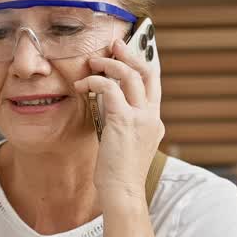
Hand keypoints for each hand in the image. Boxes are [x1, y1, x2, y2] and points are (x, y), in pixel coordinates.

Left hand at [73, 38, 164, 204]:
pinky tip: (82, 85)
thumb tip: (107, 101)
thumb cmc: (119, 173)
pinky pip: (109, 89)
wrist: (122, 192)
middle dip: (130, 54)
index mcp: (154, 122)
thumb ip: (122, 120)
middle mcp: (152, 116)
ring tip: (91, 64)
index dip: (142, 64)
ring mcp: (141, 118)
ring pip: (129, 75)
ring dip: (108, 65)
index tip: (128, 52)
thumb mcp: (125, 142)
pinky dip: (94, 81)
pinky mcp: (124, 121)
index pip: (153, 84)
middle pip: (146, 73)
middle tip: (114, 44)